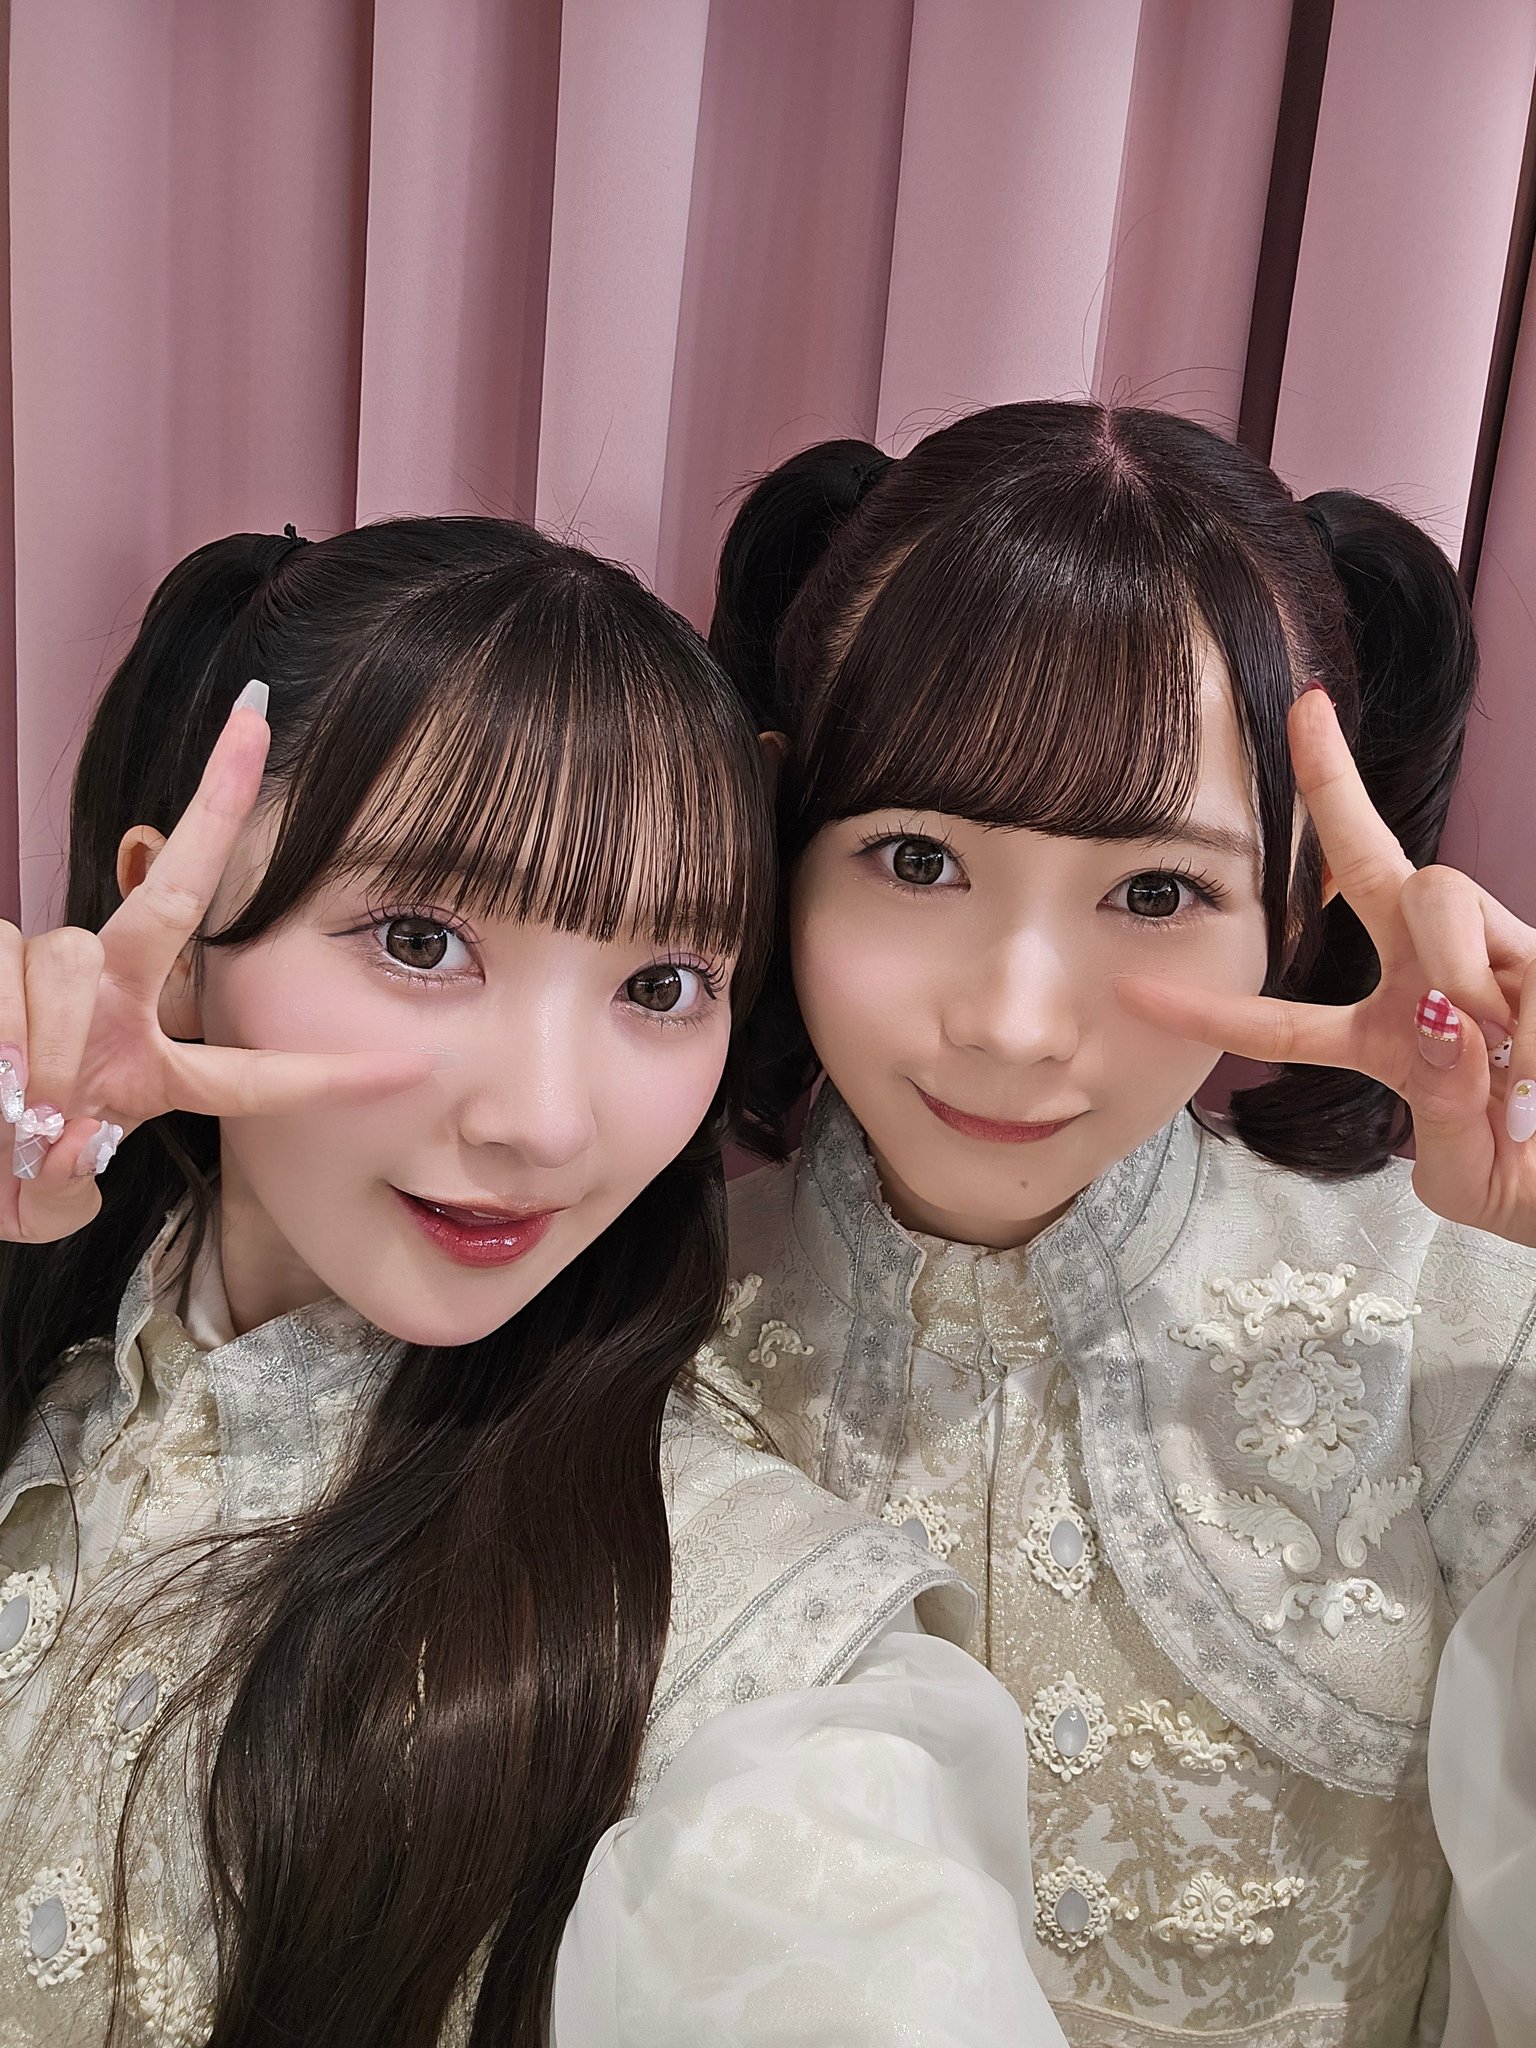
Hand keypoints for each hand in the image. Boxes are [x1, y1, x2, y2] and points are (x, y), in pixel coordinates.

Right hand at [0, 694, 434, 1244]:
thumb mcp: (40, 1201)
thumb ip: (65, 1189)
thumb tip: (65, 1156)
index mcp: (150, 1070)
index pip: (253, 1077)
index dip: (327, 1079)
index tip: (404, 1067)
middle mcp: (112, 1000)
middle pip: (174, 900)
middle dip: (219, 805)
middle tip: (252, 723)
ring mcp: (53, 969)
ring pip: (74, 967)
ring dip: (46, 1049)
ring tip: (13, 1107)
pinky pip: (9, 971)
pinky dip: (3, 1034)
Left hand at [1114, 686, 1535, 1246]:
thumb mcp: (1466, 1175)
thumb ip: (1434, 1110)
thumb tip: (1443, 1024)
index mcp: (1387, 1039)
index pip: (1282, 1022)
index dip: (1210, 1012)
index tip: (1134, 992)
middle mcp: (1436, 979)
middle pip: (1375, 863)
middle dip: (1337, 783)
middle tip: (1305, 712)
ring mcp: (1500, 958)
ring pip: (1439, 892)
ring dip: (1459, 977)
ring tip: (1507, 1066)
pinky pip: (1522, 963)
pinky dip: (1533, 1035)